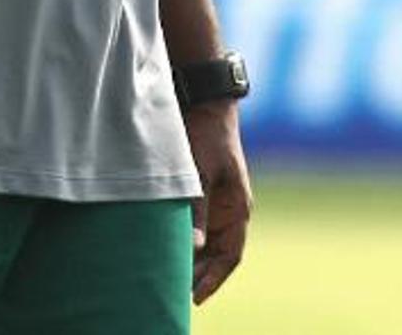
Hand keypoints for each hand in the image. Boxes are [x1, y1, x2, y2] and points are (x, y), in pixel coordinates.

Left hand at [186, 100, 252, 303]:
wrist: (204, 102)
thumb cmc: (204, 135)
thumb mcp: (199, 173)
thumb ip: (196, 209)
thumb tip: (192, 248)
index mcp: (237, 209)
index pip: (229, 255)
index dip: (214, 278)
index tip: (196, 298)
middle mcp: (229, 209)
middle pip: (216, 253)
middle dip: (199, 274)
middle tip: (176, 293)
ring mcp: (216, 200)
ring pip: (204, 240)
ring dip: (190, 257)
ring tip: (168, 276)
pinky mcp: (201, 190)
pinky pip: (194, 223)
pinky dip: (183, 237)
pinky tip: (164, 245)